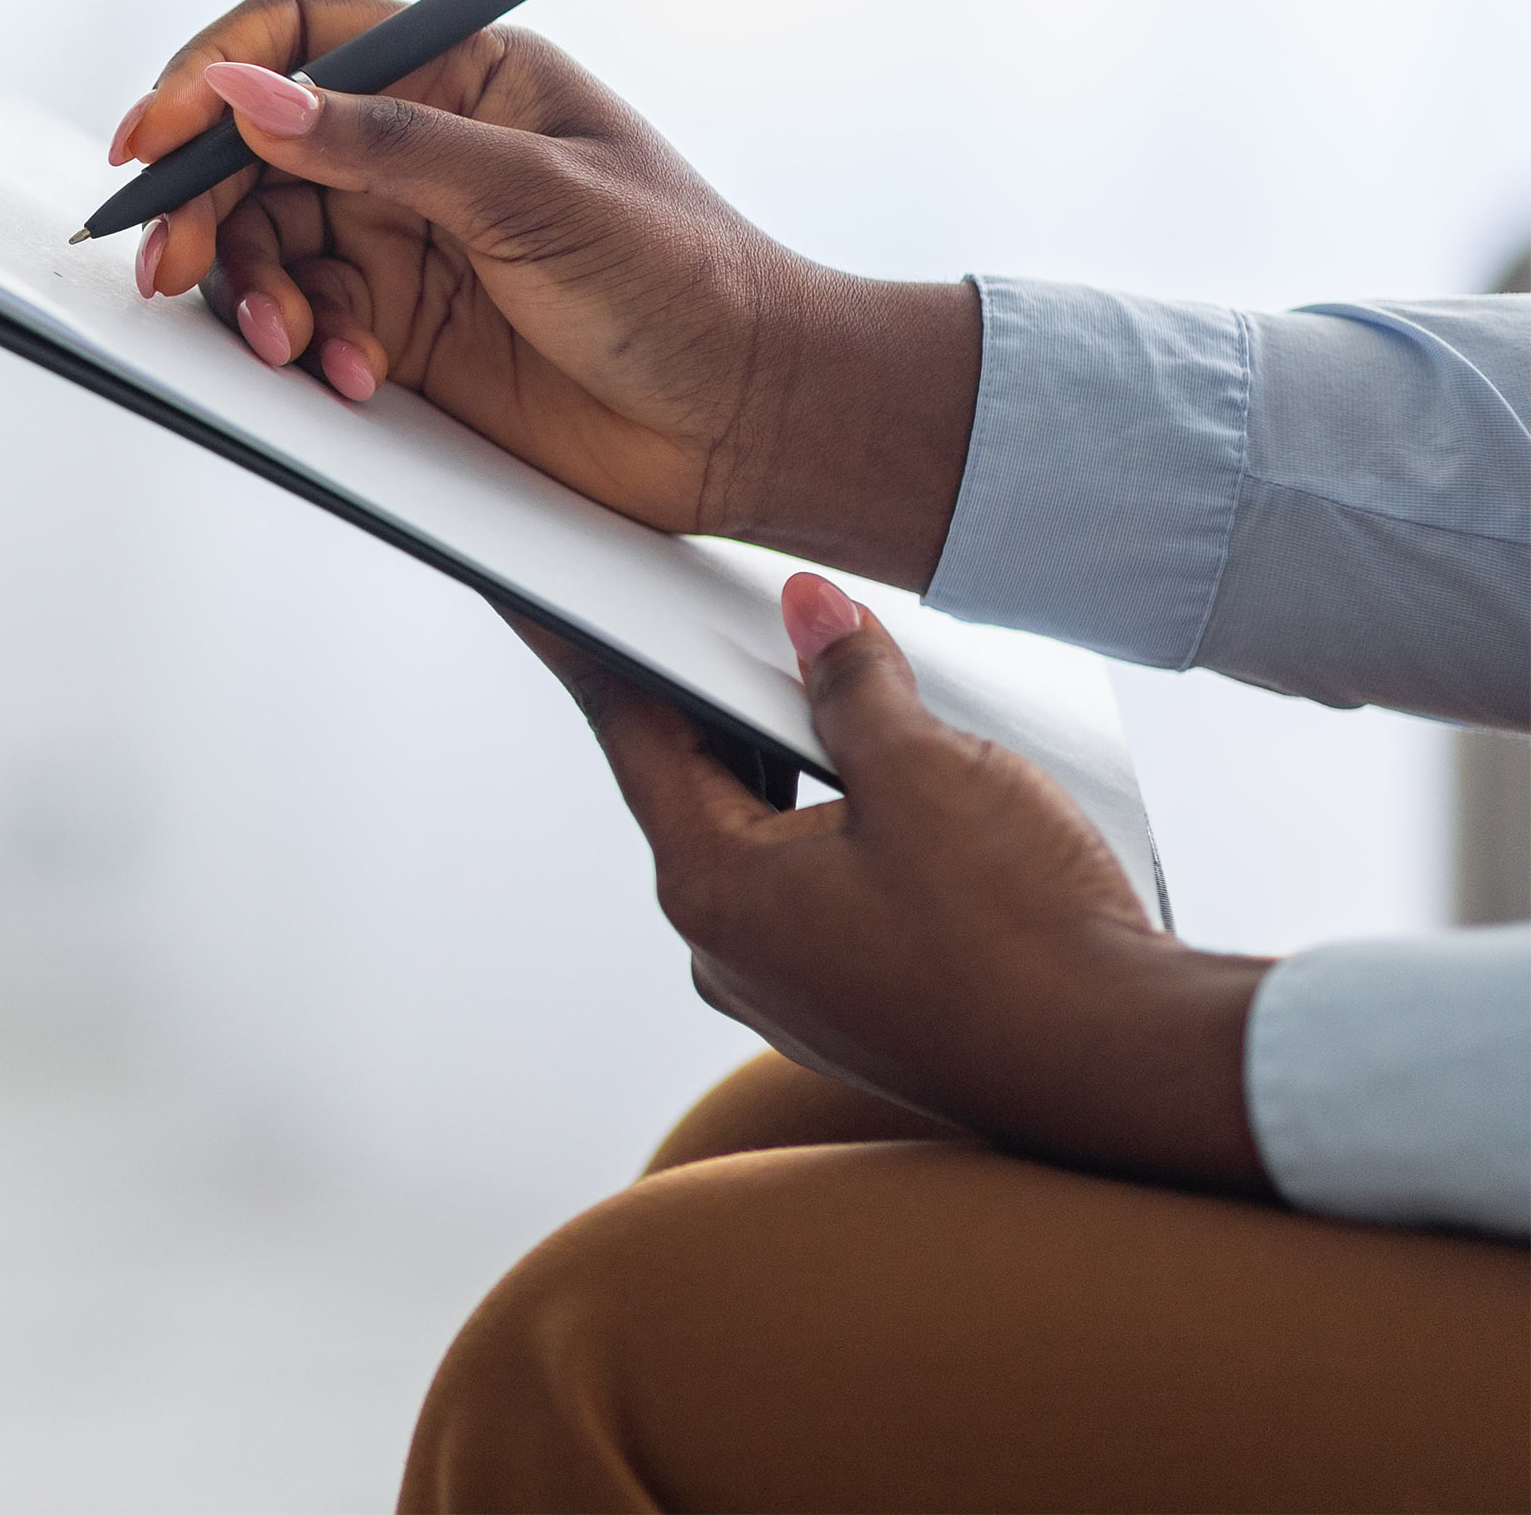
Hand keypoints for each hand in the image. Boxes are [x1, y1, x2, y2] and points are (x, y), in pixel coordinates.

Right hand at [113, 0, 976, 584]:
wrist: (747, 422)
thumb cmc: (686, 283)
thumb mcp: (531, 195)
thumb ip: (382, 143)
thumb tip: (252, 94)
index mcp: (463, 71)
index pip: (301, 38)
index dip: (212, 76)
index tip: (156, 136)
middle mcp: (420, 147)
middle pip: (256, 149)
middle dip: (206, 206)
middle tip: (175, 262)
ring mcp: (404, 237)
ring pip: (265, 240)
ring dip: (253, 290)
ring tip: (293, 342)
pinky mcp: (397, 325)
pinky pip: (300, 318)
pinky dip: (302, 348)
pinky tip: (352, 375)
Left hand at [520, 574, 1270, 1192]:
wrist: (1131, 1073)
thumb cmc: (1027, 936)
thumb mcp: (926, 769)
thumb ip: (850, 681)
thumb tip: (808, 614)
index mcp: (712, 889)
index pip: (632, 734)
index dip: (594, 650)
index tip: (543, 602)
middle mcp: (729, 952)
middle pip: (699, 786)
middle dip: (720, 700)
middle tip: (729, 622)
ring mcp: (790, 990)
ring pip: (767, 841)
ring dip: (796, 767)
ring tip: (842, 696)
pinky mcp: (854, 1009)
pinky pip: (820, 895)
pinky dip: (840, 831)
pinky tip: (898, 795)